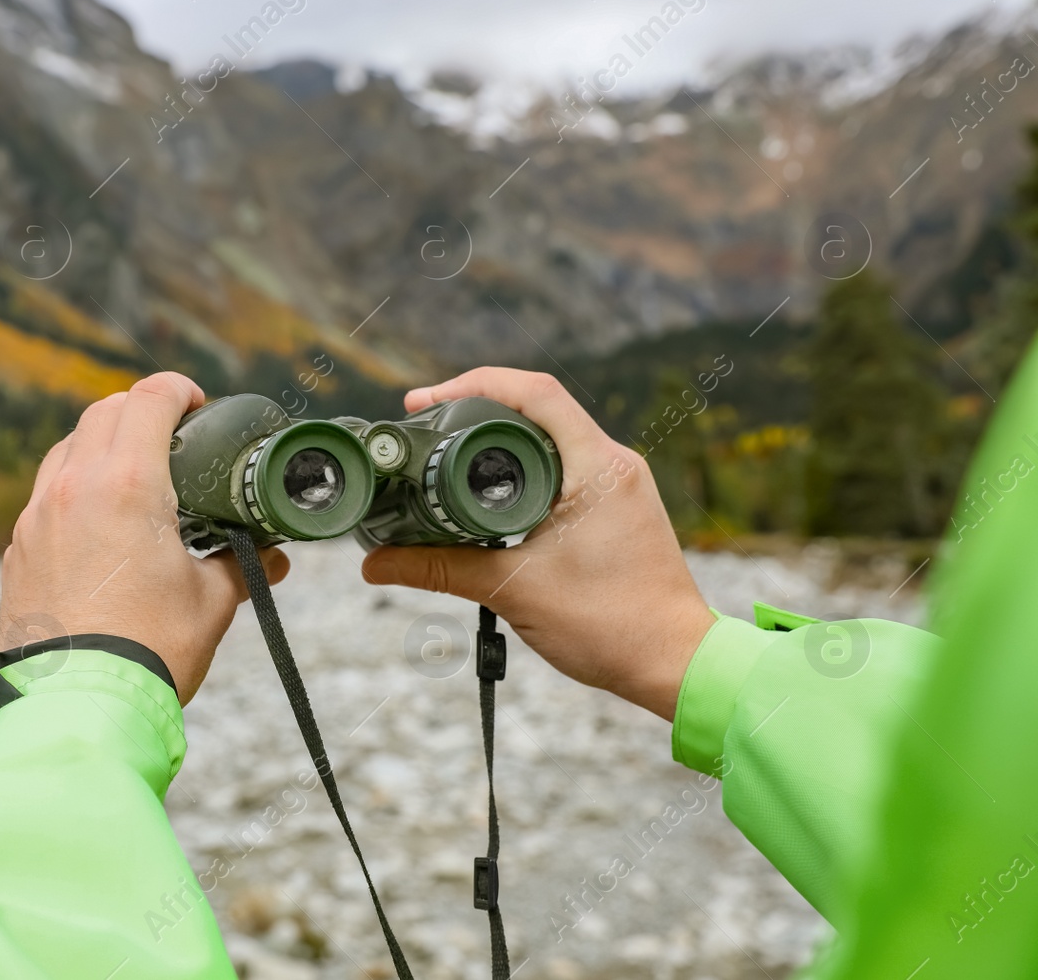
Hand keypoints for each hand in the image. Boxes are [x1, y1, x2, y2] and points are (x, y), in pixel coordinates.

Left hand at [0, 372, 287, 705]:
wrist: (78, 709)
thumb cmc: (150, 652)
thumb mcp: (211, 603)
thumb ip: (242, 567)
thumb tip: (272, 558)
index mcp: (127, 483)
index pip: (149, 399)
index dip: (179, 391)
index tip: (198, 406)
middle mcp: (74, 487)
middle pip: (103, 412)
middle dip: (139, 410)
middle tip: (173, 435)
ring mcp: (37, 518)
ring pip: (66, 449)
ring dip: (100, 444)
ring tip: (133, 474)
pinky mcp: (17, 551)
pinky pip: (44, 497)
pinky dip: (73, 489)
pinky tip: (98, 524)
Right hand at [361, 368, 714, 720]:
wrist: (674, 664)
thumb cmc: (614, 625)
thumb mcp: (514, 590)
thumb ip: (440, 569)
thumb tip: (375, 564)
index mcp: (598, 465)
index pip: (534, 391)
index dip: (472, 384)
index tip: (424, 402)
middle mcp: (613, 462)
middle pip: (535, 408)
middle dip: (474, 408)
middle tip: (423, 425)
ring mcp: (617, 484)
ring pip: (548, 438)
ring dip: (498, 440)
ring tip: (445, 453)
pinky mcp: (614, 507)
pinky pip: (561, 467)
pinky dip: (520, 469)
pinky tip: (486, 491)